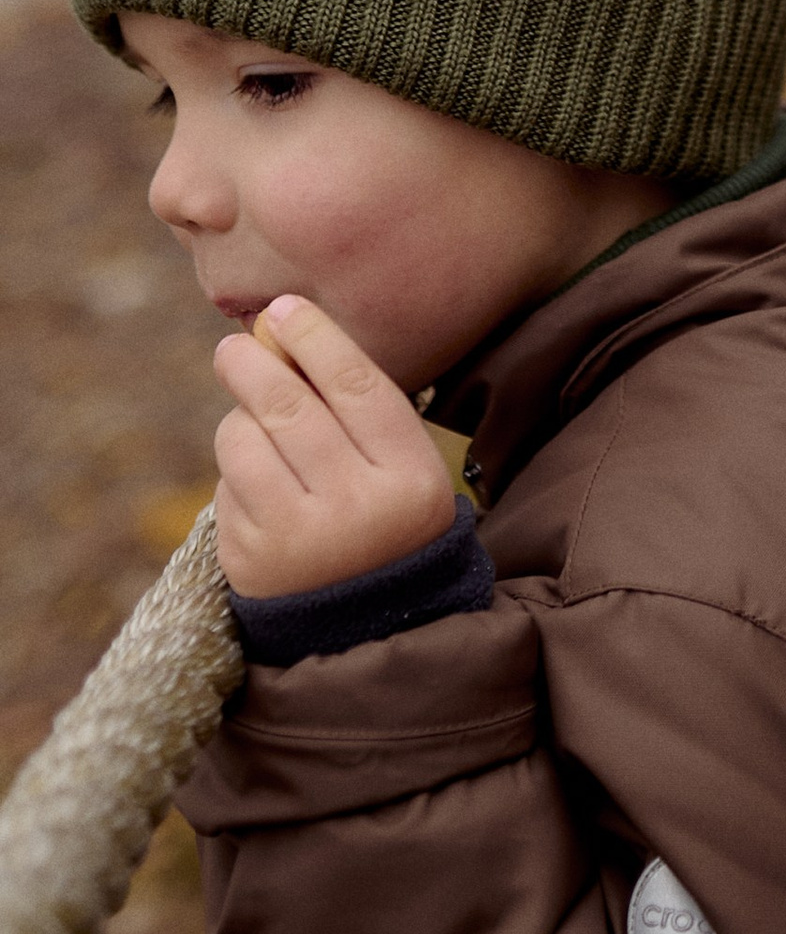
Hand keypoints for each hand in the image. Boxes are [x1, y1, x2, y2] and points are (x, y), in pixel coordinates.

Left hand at [211, 295, 456, 597]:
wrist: (367, 626)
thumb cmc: (385, 516)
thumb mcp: (399, 465)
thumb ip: (353, 404)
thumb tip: (278, 329)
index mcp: (410, 479)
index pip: (355, 386)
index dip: (315, 337)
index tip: (283, 307)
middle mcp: (357, 510)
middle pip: (289, 408)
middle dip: (251, 364)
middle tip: (232, 346)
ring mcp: (299, 542)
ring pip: (243, 442)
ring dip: (239, 420)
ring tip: (255, 426)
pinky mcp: (251, 564)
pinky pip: (226, 488)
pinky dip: (237, 475)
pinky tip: (262, 490)